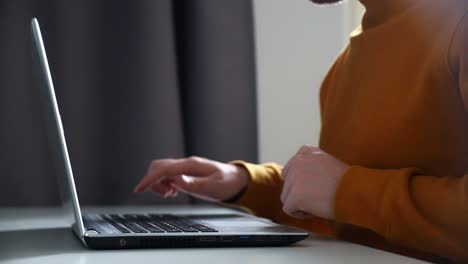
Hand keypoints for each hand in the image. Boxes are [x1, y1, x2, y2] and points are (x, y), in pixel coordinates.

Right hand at [134, 157, 250, 201]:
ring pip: (161, 170)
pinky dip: (165, 183)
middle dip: (153, 181)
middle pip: (158, 166)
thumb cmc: (227, 183)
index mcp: (191, 165)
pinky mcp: (185, 172)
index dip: (149, 180)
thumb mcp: (212, 186)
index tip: (138, 189)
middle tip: (166, 194)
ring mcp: (185, 167)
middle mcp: (186, 164)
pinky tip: (174, 191)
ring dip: (159, 183)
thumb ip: (193, 184)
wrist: (237, 180)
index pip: (163, 169)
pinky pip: (167, 175)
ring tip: (171, 193)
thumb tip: (176, 180)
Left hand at [281, 145, 348, 219]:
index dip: (300, 183)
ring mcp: (294, 178)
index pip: (291, 169)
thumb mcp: (328, 163)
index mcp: (305, 152)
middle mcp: (297, 162)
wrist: (354, 191)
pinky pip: (288, 209)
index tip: (311, 189)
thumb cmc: (347, 181)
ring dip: (299, 203)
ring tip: (317, 204)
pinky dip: (299, 214)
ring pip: (286, 196)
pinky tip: (314, 211)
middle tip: (315, 198)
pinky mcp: (294, 195)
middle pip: (288, 183)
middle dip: (298, 193)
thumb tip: (304, 181)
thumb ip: (312, 166)